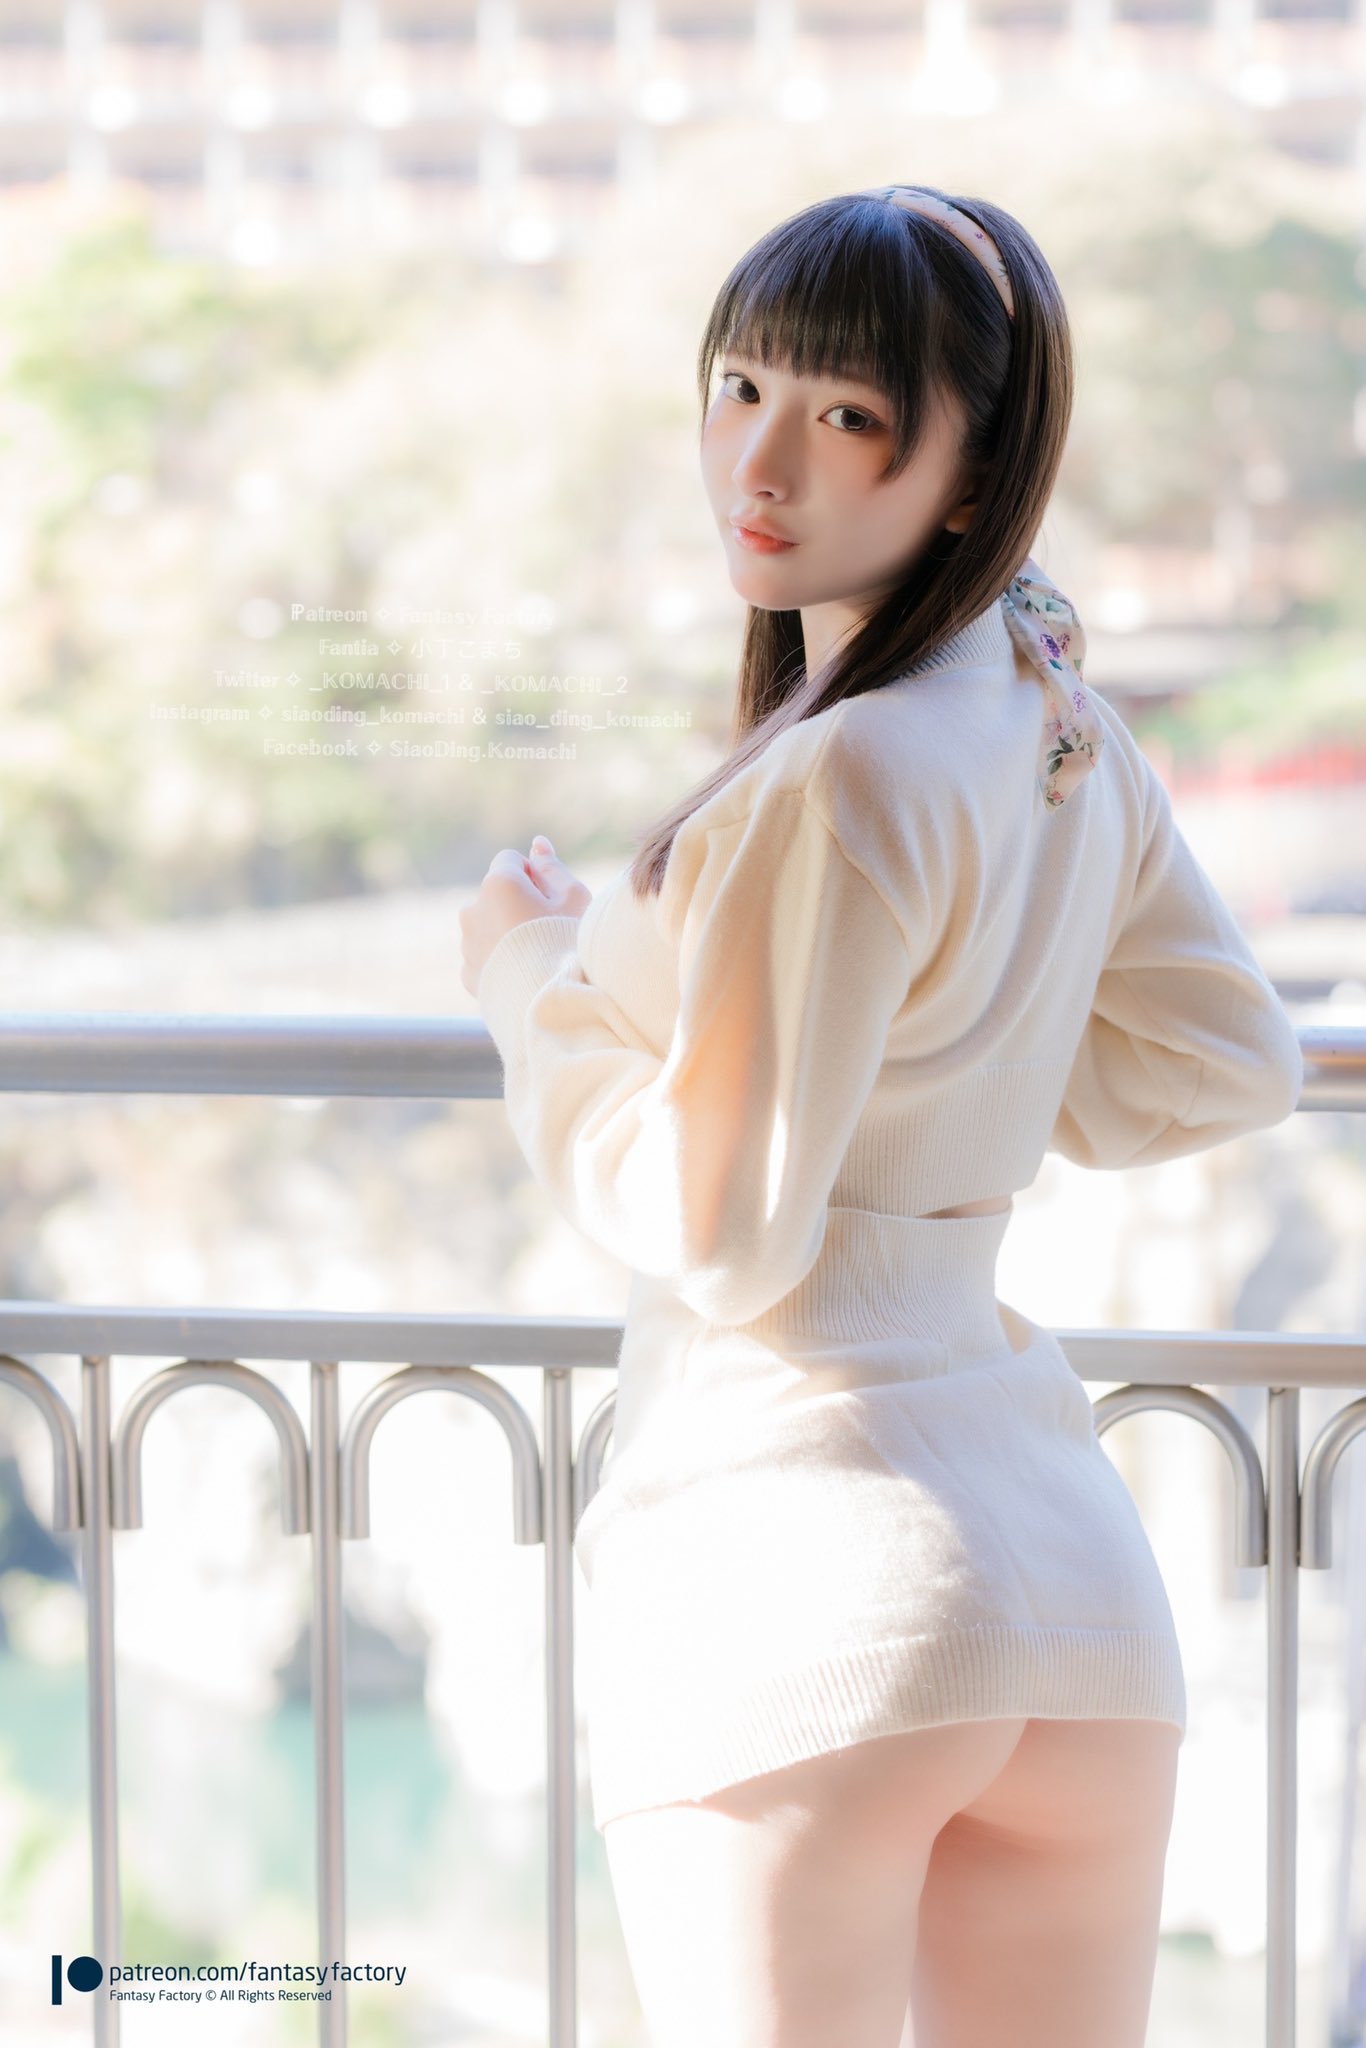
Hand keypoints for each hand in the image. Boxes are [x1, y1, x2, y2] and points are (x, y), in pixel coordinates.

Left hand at [459, 835, 592, 999]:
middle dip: (518, 905)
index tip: (554, 900)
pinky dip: (500, 962)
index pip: (511, 860)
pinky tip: (525, 976)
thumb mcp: (574, 898)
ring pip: (488, 927)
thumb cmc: (571, 945)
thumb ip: (552, 867)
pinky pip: (484, 958)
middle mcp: (473, 910)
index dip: (535, 876)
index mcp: (498, 884)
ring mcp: (467, 945)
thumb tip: (537, 844)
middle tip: (550, 930)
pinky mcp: (468, 975)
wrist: (556, 1006)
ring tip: (539, 957)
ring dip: (507, 933)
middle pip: (497, 894)